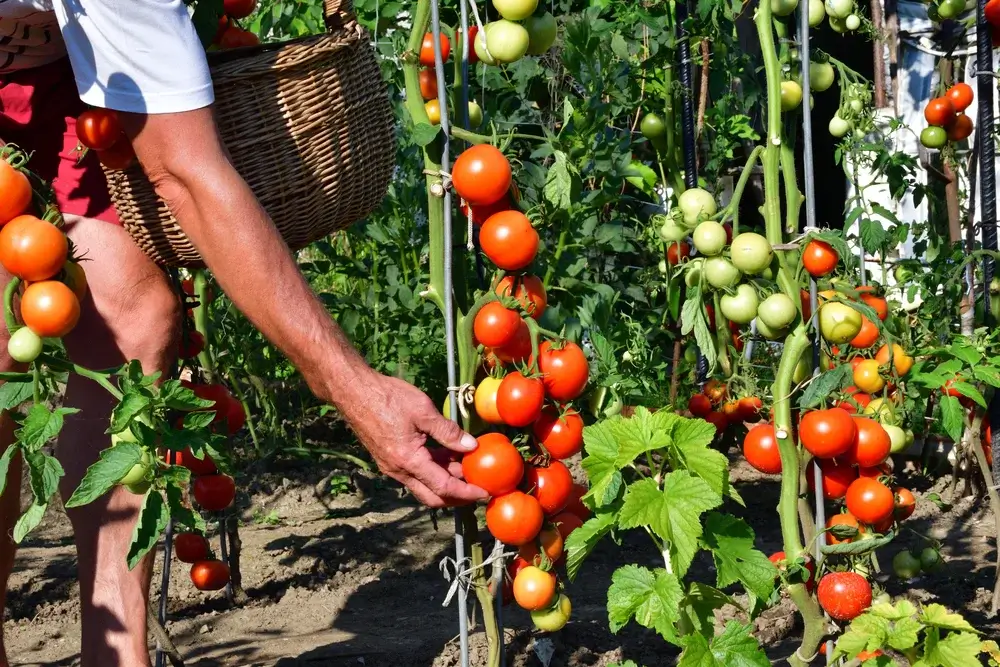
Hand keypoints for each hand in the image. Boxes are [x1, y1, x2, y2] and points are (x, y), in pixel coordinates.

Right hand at [337, 371, 488, 507]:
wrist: (353, 392)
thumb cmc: (387, 398)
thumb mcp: (423, 411)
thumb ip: (448, 431)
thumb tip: (471, 445)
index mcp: (409, 461)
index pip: (443, 487)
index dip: (466, 492)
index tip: (484, 493)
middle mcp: (398, 470)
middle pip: (432, 496)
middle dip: (456, 497)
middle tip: (477, 488)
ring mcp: (391, 466)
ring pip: (423, 484)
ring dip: (445, 480)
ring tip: (467, 468)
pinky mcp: (388, 458)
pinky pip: (415, 473)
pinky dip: (433, 470)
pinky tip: (447, 456)